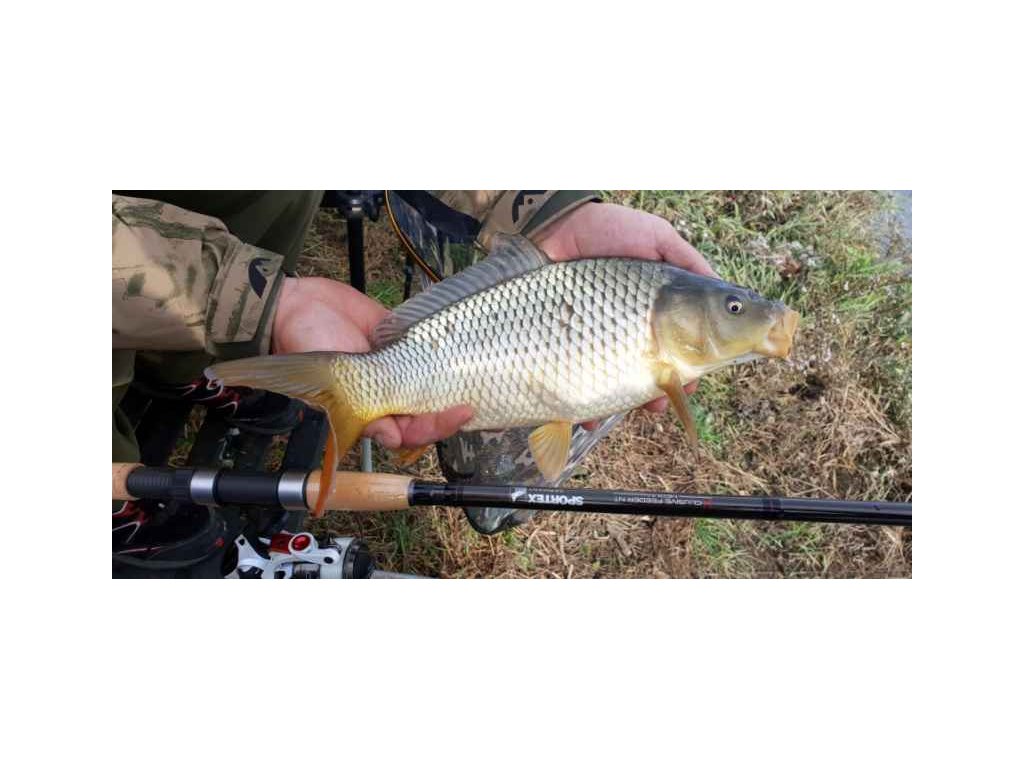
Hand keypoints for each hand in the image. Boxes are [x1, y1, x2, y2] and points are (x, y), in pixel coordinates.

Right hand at [272, 277, 472, 449]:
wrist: (302, 306)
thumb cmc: (310, 350)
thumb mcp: (337, 388)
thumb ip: (366, 416)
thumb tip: (394, 439)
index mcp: (376, 412)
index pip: (414, 430)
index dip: (438, 426)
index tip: (461, 413)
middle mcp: (391, 392)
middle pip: (430, 409)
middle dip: (452, 409)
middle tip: (473, 400)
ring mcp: (401, 365)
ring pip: (435, 381)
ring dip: (454, 381)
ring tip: (477, 375)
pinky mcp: (404, 338)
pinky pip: (430, 346)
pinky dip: (446, 348)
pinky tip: (465, 345)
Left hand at [536, 202, 715, 424]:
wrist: (556, 227)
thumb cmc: (610, 229)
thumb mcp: (658, 238)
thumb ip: (690, 264)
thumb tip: (726, 294)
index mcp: (657, 309)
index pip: (682, 347)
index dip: (690, 369)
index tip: (692, 382)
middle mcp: (631, 328)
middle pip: (651, 372)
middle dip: (658, 394)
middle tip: (660, 402)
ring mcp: (599, 338)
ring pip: (618, 384)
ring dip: (626, 404)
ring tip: (627, 411)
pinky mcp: (569, 346)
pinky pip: (579, 383)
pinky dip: (586, 407)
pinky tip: (590, 419)